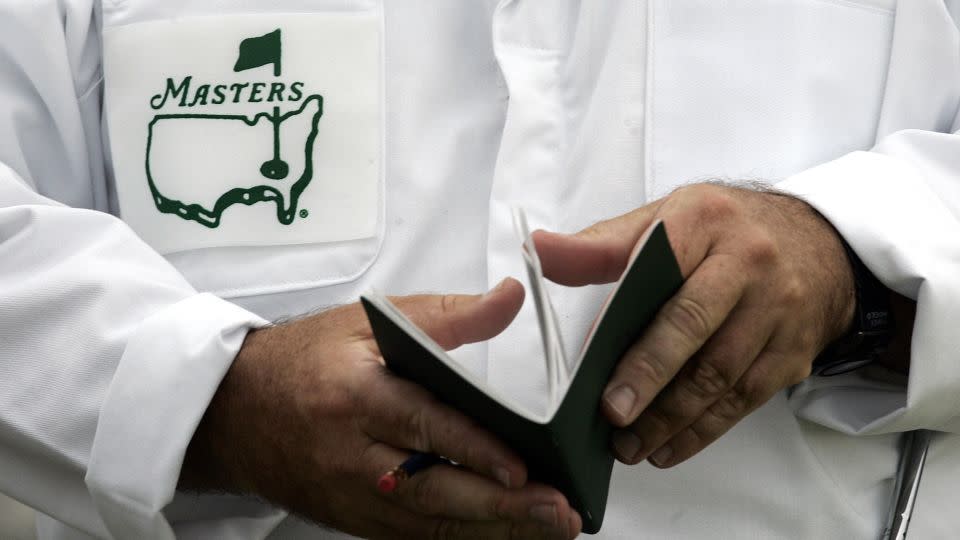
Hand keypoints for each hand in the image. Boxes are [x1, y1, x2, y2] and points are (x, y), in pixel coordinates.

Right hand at [181, 279, 581, 538]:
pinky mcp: (351, 519)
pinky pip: (410, 537)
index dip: (473, 450)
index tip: (522, 469)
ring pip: (425, 524)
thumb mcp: (367, 323)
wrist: (234, 411)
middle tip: (555, 514)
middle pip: (430, 490)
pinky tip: (500, 537)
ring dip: (489, 533)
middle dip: (498, 509)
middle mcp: (349, 454)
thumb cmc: (305, 360)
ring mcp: (348, 495)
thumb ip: (445, 315)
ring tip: (545, 532)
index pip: (421, 425)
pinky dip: (457, 539)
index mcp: (354, 395)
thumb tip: (509, 297)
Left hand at [533, 184, 855, 468]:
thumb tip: (539, 251)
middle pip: (695, 329)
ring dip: (672, 418)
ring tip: (630, 446)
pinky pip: (745, 400)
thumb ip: (602, 244)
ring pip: (721, 375)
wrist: (820, 244)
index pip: (660, 270)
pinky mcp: (793, 354)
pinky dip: (703, 430)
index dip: (628, 318)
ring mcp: (778, 312)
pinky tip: (668, 448)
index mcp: (706, 222)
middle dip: (651, 378)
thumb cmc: (727, 231)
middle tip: (613, 417)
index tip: (595, 364)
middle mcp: (749, 264)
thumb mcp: (667, 218)